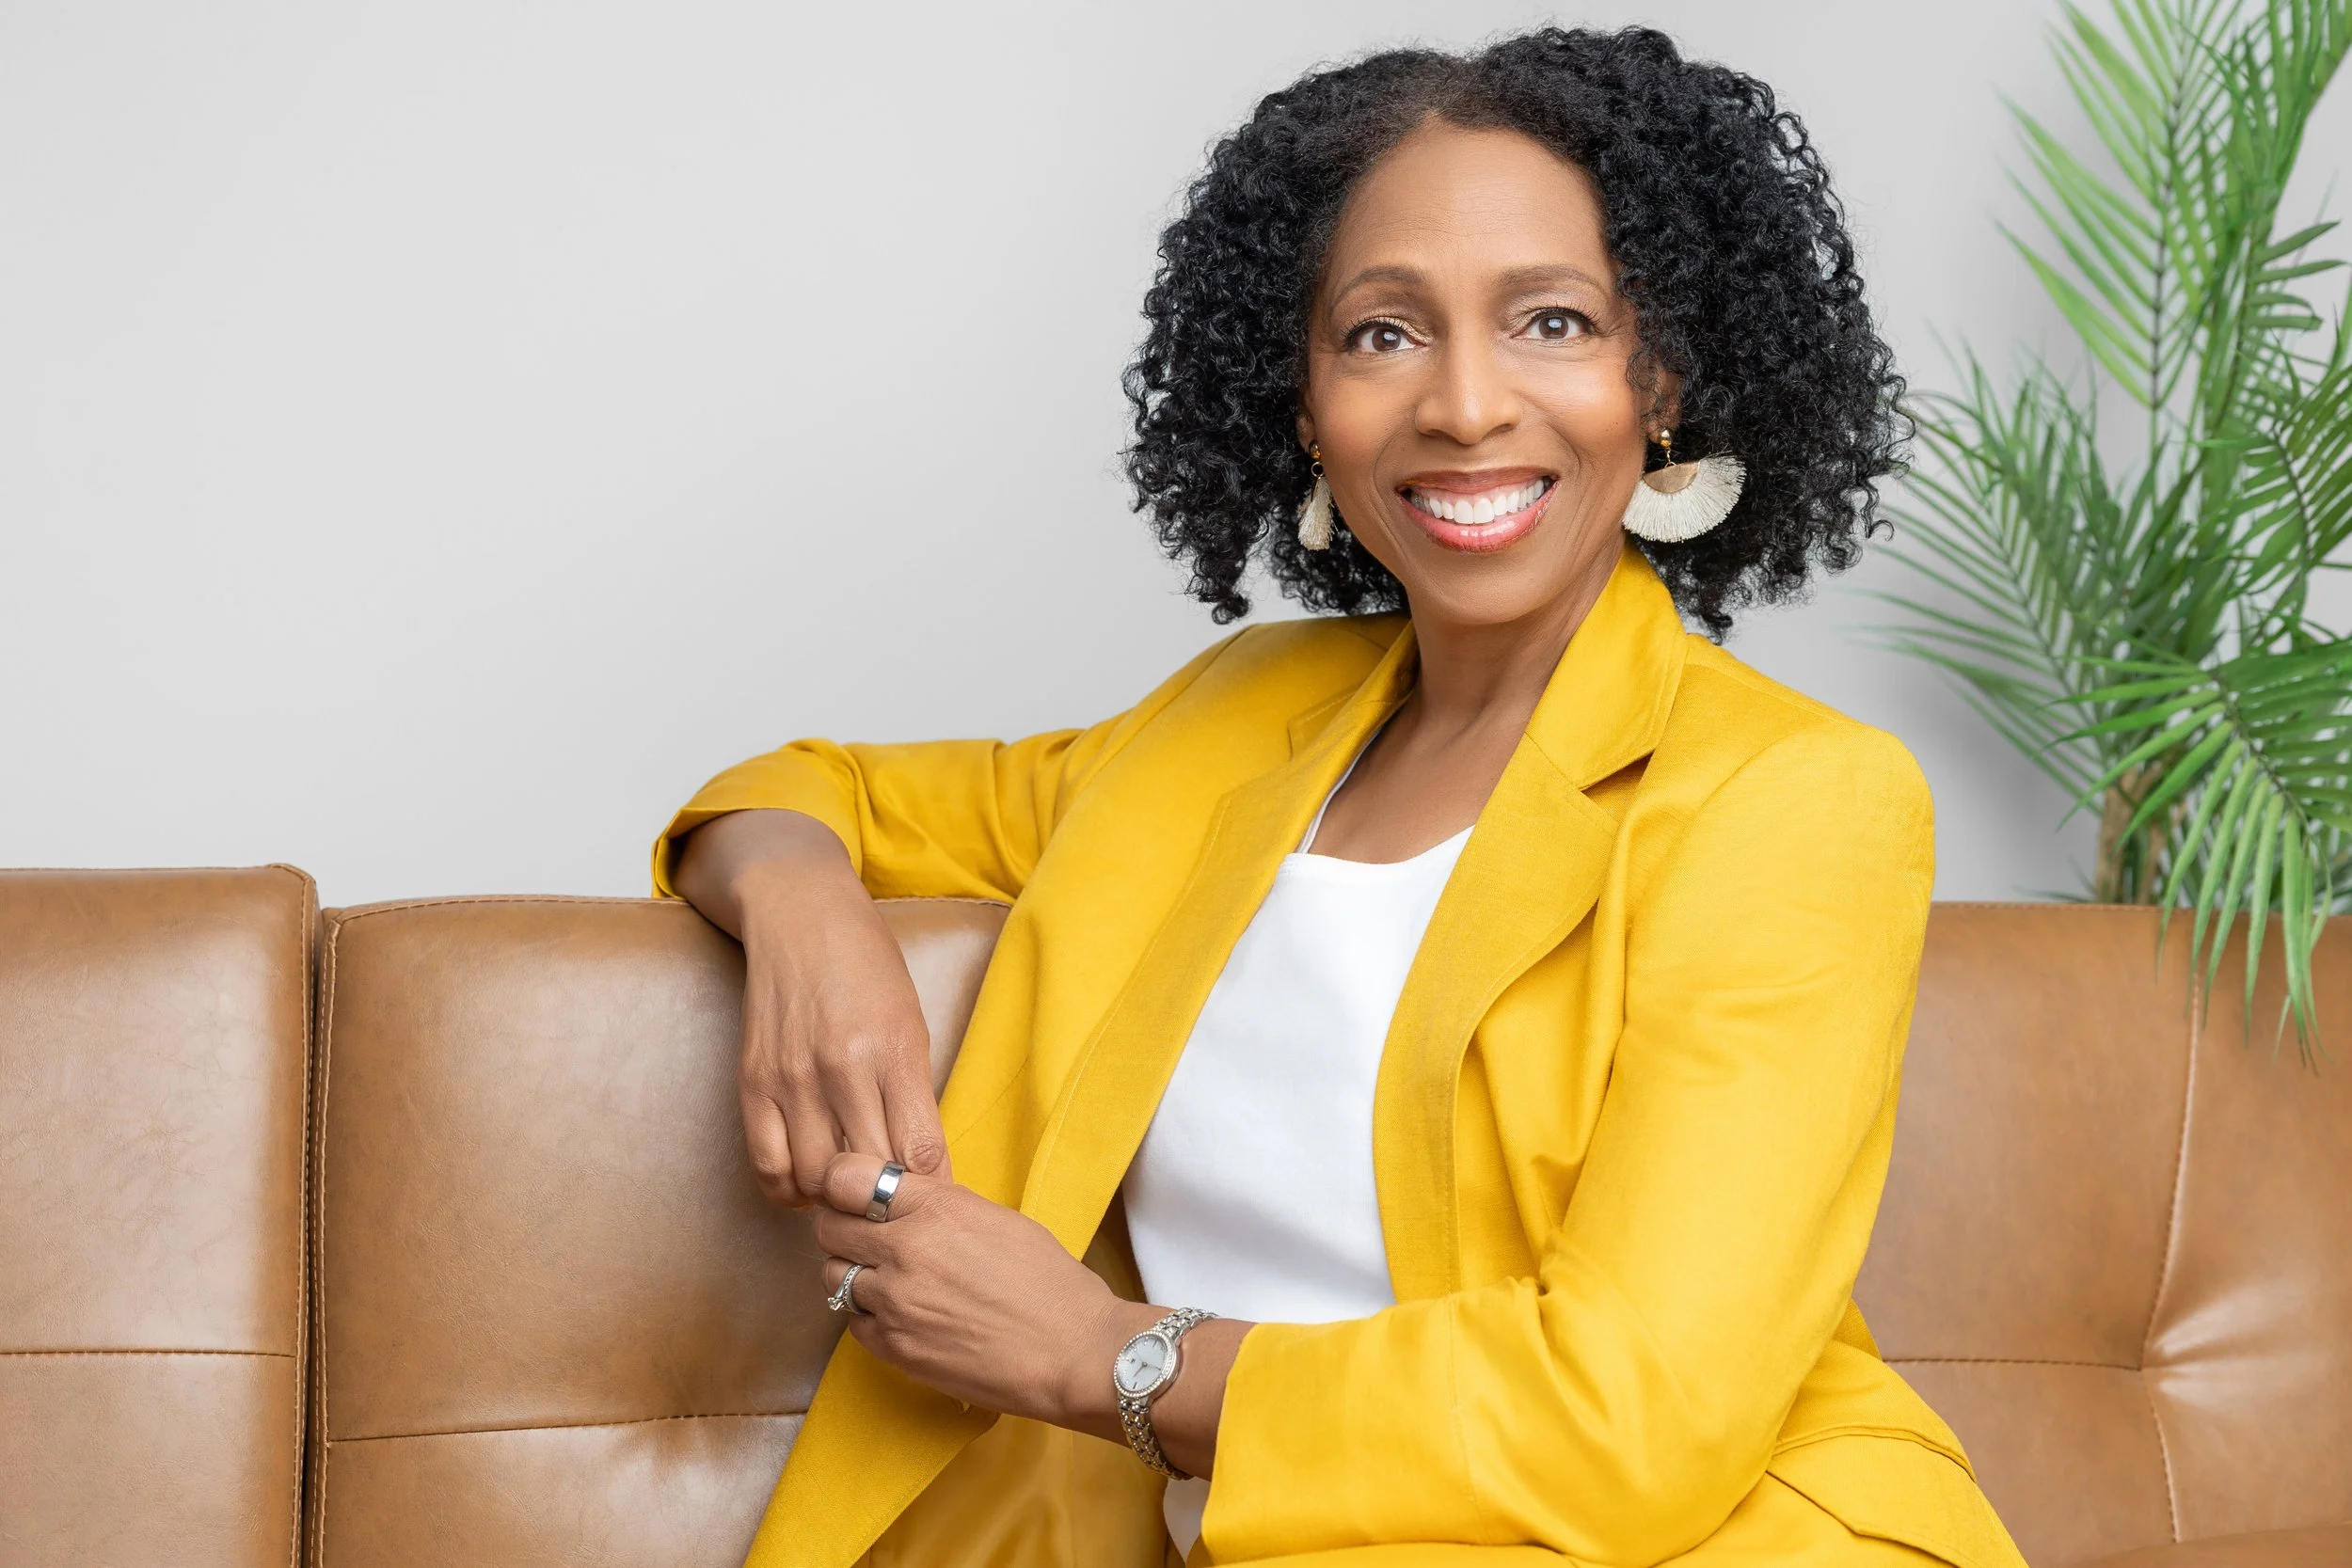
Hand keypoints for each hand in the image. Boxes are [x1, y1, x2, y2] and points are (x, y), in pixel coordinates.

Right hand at [673, 810, 949, 1205]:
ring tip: (851, 1195)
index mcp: (895, 1053)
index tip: (935, 1202)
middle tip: (894, 1208)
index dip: (932, 1190)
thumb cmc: (868, 967)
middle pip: (871, 1177)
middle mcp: (842, 1070)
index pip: (920, 1154)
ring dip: (837, 1200)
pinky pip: (768, 1165)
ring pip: (817, 1181)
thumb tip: (922, 1165)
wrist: (801, 917)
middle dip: (888, 1202)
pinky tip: (808, 1184)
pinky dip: (789, 1189)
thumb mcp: (912, 1022)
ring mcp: (792, 1079)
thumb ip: (914, 1092)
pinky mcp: (753, 1083)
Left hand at [813, 1154, 1146, 1433]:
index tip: (849, 1193)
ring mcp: (895, 1302)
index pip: (844, 1178)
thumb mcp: (996, 1218)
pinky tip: (902, 1316)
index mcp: (934, 1207)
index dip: (841, 1184)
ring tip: (886, 1281)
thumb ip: (940, 1206)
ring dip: (852, 1274)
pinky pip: (854, 1323)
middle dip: (842, 1229)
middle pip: (828, 1228)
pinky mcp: (895, 1348)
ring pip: (834, 1277)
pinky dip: (869, 1317)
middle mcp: (904, 1250)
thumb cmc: (1049, 1281)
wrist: (1072, 1351)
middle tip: (864, 1238)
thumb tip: (902, 1202)